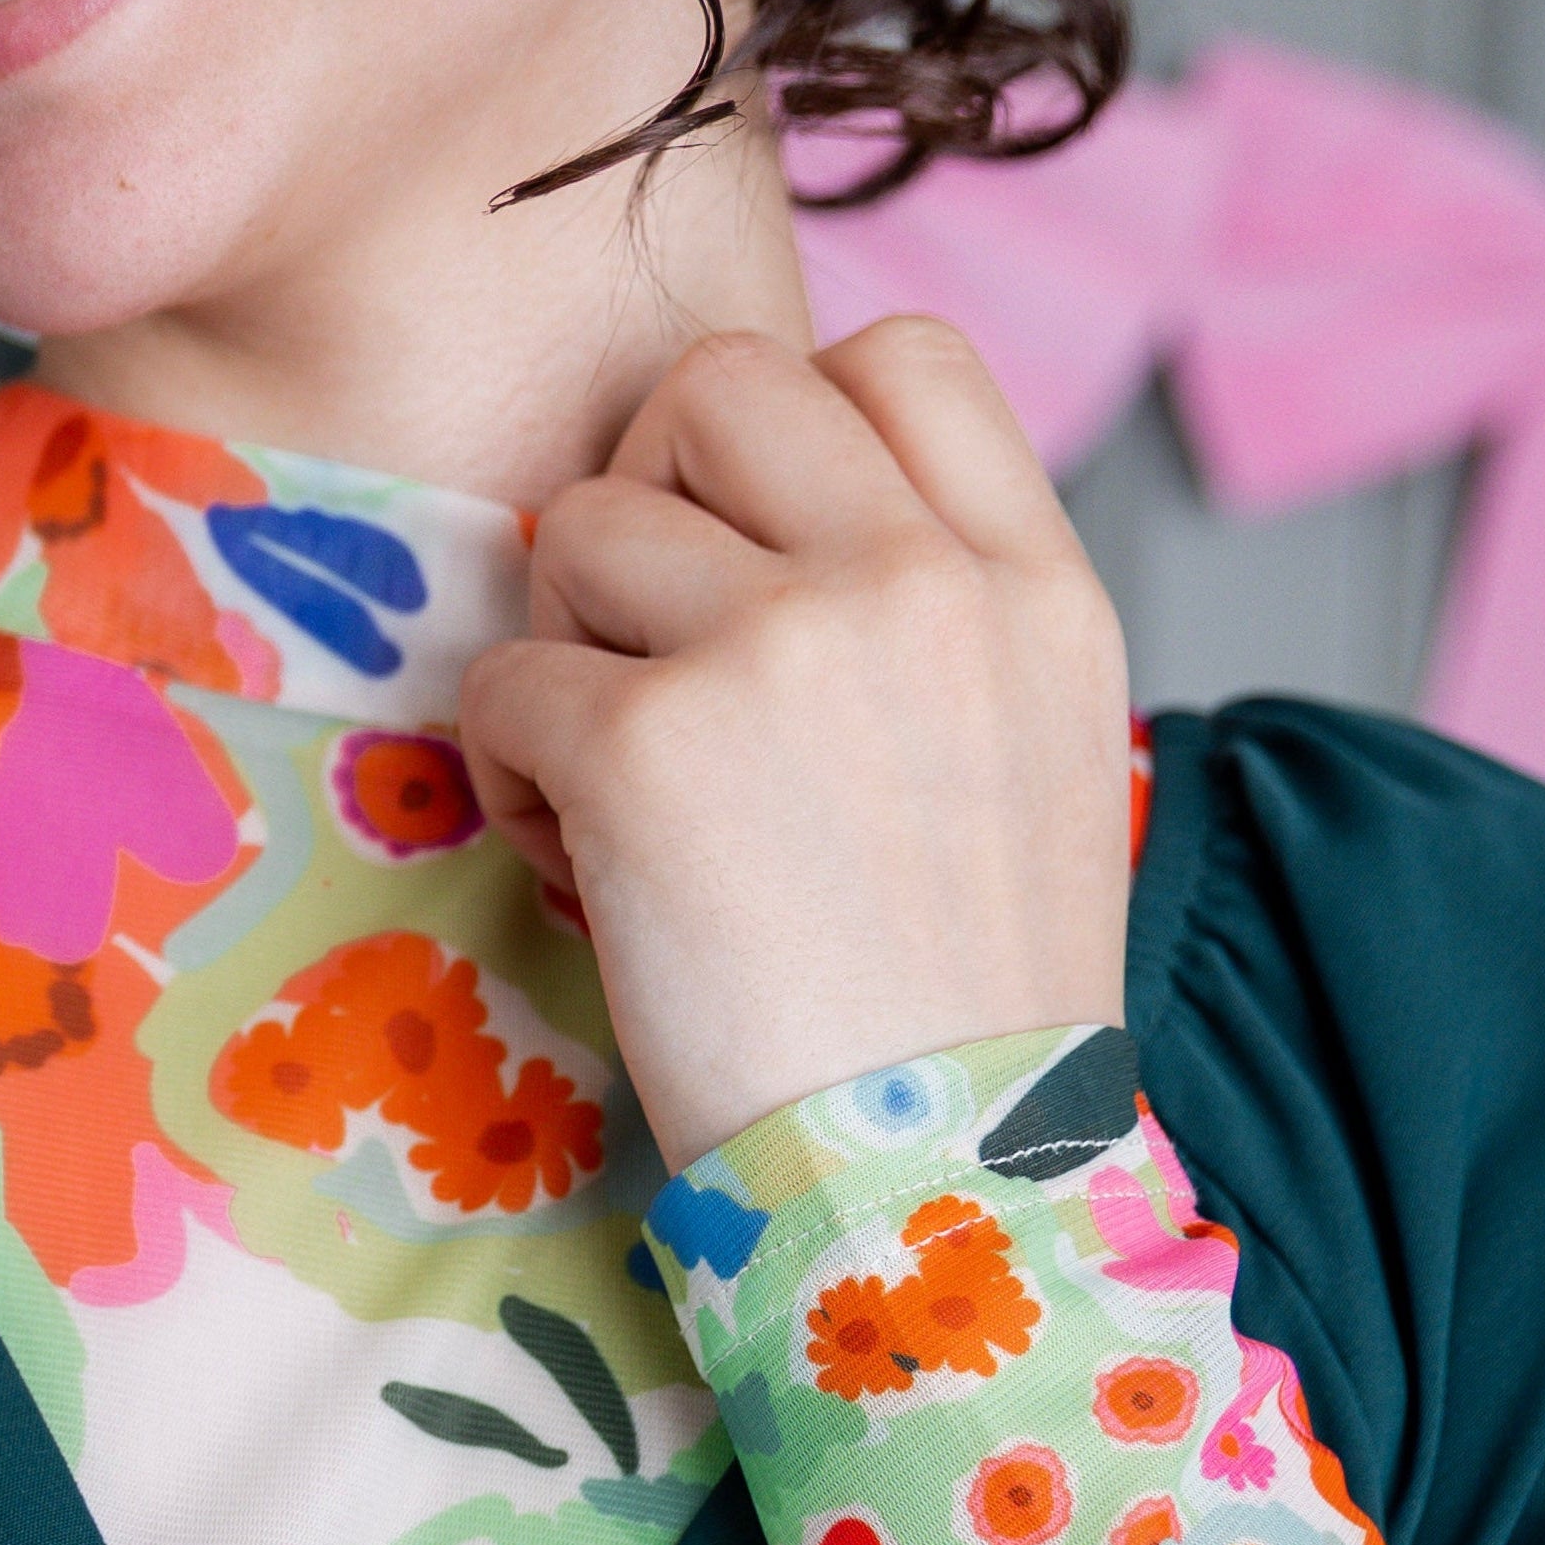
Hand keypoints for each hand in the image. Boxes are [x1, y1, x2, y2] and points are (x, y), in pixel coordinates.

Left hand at [458, 318, 1132, 1175]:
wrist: (947, 1189)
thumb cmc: (969, 1007)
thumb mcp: (1039, 755)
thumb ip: (942, 607)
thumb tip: (780, 516)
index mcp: (1037, 585)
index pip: (902, 354)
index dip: (799, 424)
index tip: (768, 551)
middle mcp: (921, 583)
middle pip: (718, 385)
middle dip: (654, 499)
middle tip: (661, 648)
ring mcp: (785, 648)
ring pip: (583, 525)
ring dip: (573, 650)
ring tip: (627, 795)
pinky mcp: (649, 746)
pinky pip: (504, 676)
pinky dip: (512, 773)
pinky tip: (585, 870)